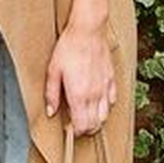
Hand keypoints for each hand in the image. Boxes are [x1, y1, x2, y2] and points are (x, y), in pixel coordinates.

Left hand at [44, 19, 115, 135]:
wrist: (87, 31)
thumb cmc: (68, 48)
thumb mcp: (53, 71)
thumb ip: (52, 94)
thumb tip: (51, 112)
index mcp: (79, 95)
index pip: (82, 126)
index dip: (75, 132)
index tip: (68, 128)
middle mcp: (94, 95)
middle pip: (95, 125)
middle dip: (86, 129)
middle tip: (76, 124)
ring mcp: (105, 88)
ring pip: (105, 116)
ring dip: (96, 120)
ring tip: (86, 115)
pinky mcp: (111, 79)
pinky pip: (112, 100)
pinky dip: (106, 106)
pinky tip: (97, 101)